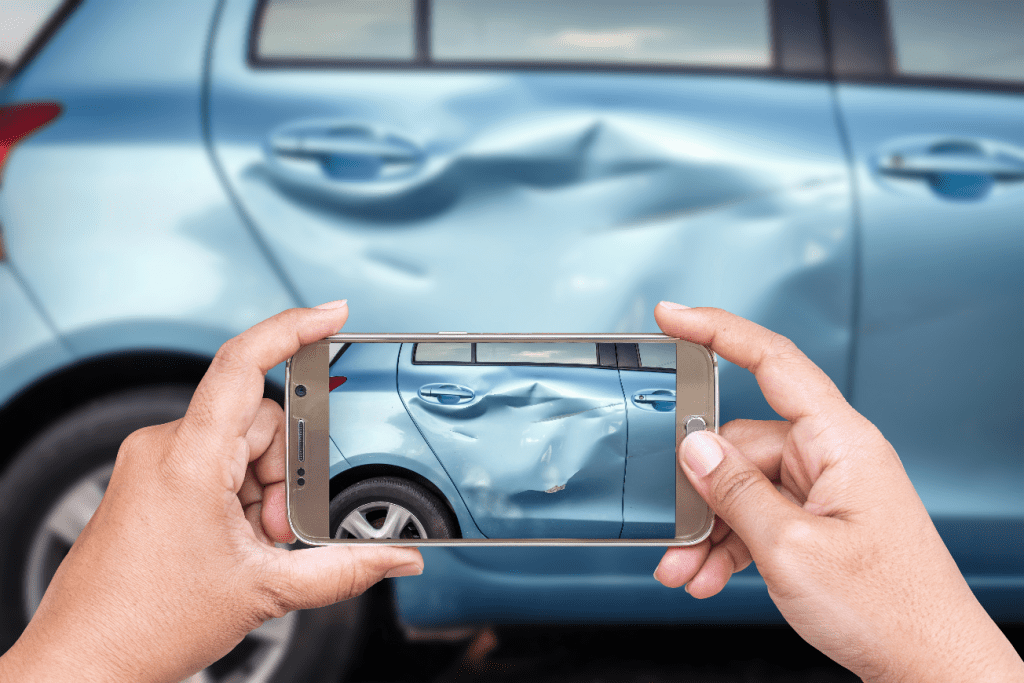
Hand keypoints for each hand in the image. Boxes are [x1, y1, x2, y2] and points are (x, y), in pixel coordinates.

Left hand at [0, 302, 423, 682]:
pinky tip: (235, 539)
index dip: (293, 328)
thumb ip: (345, 569)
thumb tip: (396, 559)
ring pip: (239, 446)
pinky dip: (238, 494)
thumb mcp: (265, 589)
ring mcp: (152, 463)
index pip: (243, 364)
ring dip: (262, 490)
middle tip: (277, 531)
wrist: (85, 661)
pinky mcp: (148, 480)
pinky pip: (212, 463)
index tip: (331, 314)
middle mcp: (163, 447)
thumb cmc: (147, 624)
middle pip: (259, 422)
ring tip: (252, 545)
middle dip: (284, 474)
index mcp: (189, 458)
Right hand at [652, 303, 1021, 681]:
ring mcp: (826, 490)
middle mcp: (833, 457)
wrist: (930, 665)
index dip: (718, 331)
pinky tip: (710, 574)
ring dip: (711, 529)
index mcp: (840, 442)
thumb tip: (694, 447)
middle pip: (742, 444)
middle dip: (700, 491)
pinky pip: (760, 515)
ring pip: (744, 487)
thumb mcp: (789, 548)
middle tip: (673, 530)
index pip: (774, 362)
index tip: (674, 318)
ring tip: (687, 569)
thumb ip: (734, 491)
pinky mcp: (819, 521)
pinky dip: (731, 543)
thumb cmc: (888, 608)